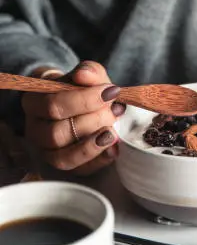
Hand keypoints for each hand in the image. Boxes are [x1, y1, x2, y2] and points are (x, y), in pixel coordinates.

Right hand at [23, 61, 124, 175]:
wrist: (79, 103)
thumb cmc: (80, 89)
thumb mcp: (87, 76)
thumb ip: (89, 72)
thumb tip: (84, 74)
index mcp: (34, 103)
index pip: (53, 105)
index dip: (84, 100)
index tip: (111, 92)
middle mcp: (35, 131)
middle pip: (56, 133)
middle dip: (92, 122)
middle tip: (114, 112)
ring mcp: (47, 152)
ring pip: (63, 157)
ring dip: (93, 145)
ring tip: (113, 132)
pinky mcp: (65, 167)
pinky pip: (78, 171)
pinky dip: (98, 161)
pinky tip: (114, 149)